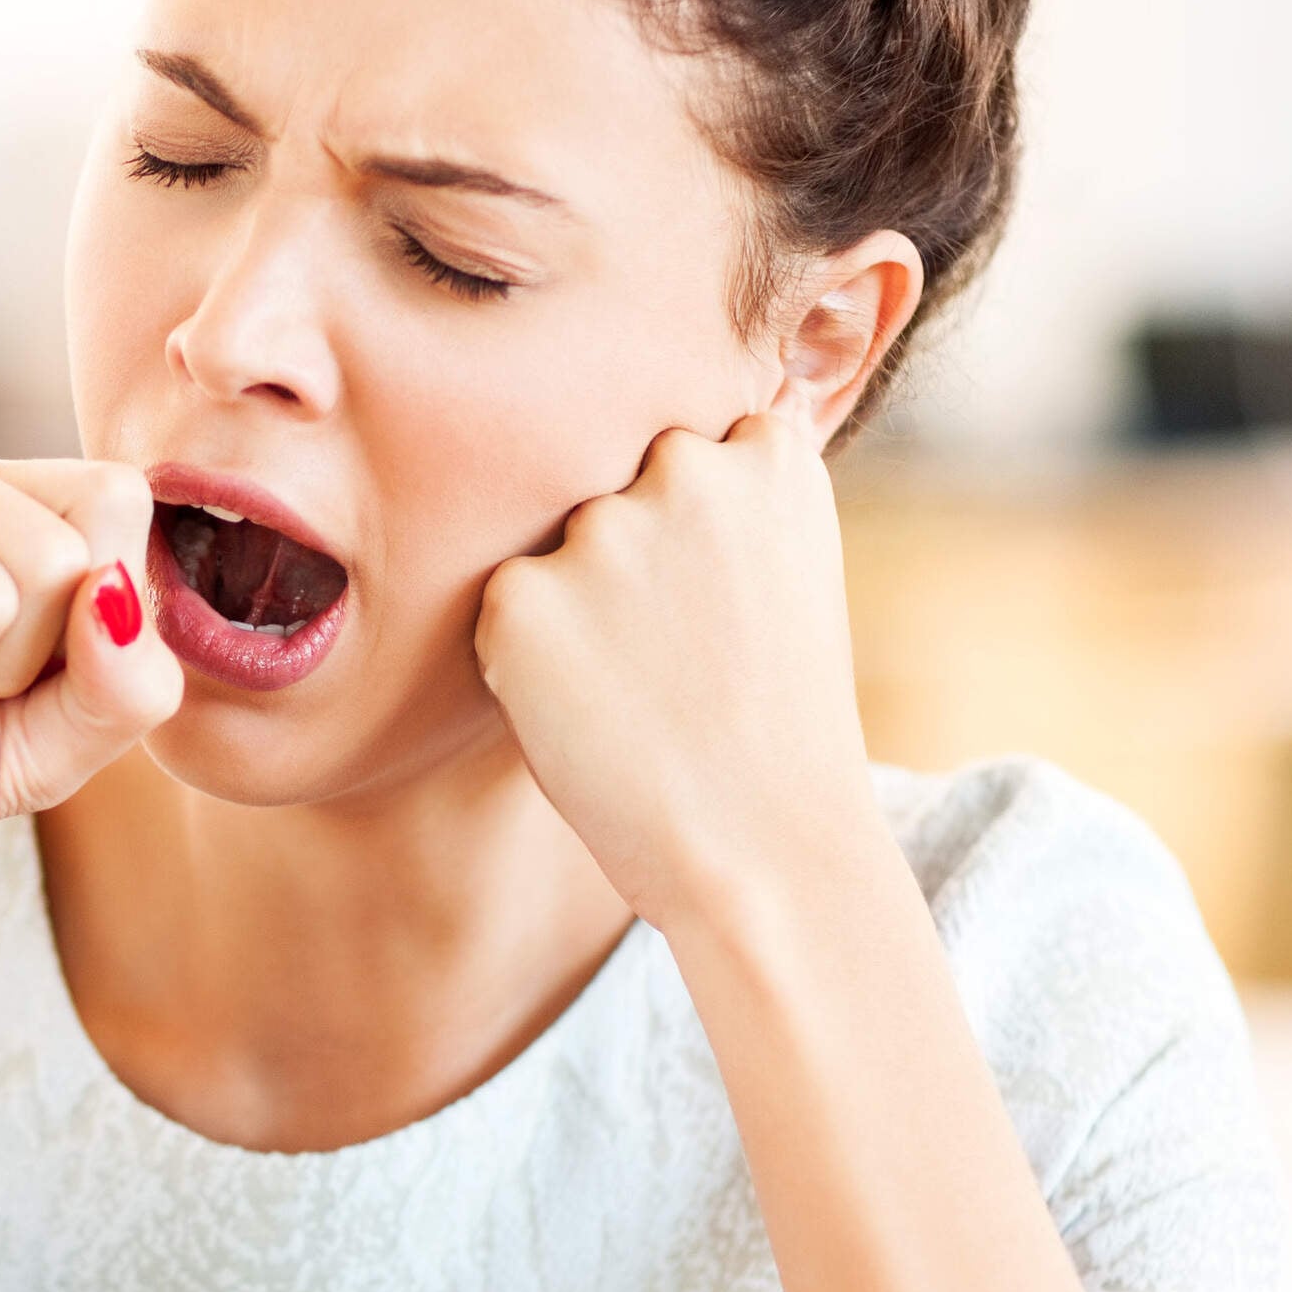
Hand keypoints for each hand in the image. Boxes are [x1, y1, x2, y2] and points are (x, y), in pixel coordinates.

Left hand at [472, 410, 883, 937]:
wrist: (763, 844)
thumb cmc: (776, 723)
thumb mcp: (785, 576)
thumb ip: (723, 506)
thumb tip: (622, 476)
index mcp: (766, 455)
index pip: (690, 447)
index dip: (693, 532)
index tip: (720, 601)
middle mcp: (683, 468)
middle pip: (613, 488)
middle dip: (627, 556)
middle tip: (673, 657)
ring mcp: (601, 530)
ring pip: (559, 549)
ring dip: (574, 604)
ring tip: (639, 691)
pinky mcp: (522, 596)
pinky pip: (506, 609)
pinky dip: (528, 658)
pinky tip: (593, 711)